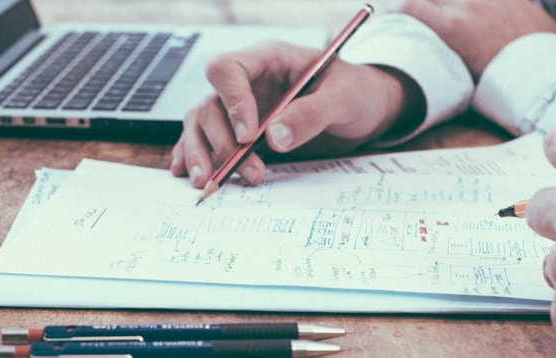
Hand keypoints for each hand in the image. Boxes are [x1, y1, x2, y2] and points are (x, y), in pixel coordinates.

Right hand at [171, 41, 420, 187]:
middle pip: (210, 103)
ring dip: (202, 153)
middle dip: (222, 141)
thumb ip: (311, 114)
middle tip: (247, 170)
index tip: (248, 135)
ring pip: (201, 123)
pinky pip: (206, 138)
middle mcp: (248, 81)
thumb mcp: (344, 98)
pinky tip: (188, 173)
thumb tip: (274, 137)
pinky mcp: (240, 130)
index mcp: (269, 59)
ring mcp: (241, 106)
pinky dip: (195, 155)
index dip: (232, 101)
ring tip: (209, 182)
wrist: (366, 109)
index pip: (228, 69)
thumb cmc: (357, 92)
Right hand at [400, 0, 555, 79]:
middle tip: (417, 16)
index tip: (393, 17)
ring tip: (450, 17)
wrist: (552, 69)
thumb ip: (446, 64)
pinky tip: (477, 14)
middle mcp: (468, 5)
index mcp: (453, 26)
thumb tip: (431, 70)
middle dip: (421, 4)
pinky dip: (475, 5)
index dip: (396, 10)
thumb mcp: (468, 79)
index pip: (409, 6)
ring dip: (447, 4)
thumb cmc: (510, 81)